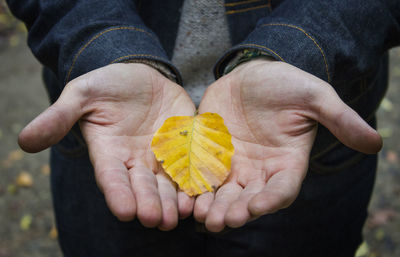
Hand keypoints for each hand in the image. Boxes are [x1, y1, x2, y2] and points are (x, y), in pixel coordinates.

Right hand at [18, 63, 195, 229]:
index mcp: (109, 153)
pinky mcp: (184, 146)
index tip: (125, 211)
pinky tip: (201, 193)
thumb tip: (24, 140)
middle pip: (142, 187)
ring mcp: (160, 156)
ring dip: (173, 201)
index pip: (111, 178)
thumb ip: (59, 117)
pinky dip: (194, 180)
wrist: (142, 75)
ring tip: (180, 214)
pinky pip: (190, 166)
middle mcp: (135, 161)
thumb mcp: (82, 94)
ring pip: (166, 184)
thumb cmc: (108, 84)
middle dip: (148, 204)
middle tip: (155, 220)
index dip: (117, 193)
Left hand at [194, 59, 381, 231]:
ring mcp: (235, 164)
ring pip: (224, 192)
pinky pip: (203, 175)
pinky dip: (195, 187)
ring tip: (201, 215)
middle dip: (236, 210)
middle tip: (222, 221)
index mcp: (287, 162)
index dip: (272, 199)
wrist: (253, 73)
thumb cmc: (286, 83)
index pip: (282, 188)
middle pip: (249, 198)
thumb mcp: (315, 96)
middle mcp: (261, 170)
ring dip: (213, 206)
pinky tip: (185, 197)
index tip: (257, 205)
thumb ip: (340, 119)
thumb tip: (376, 142)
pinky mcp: (211, 154)